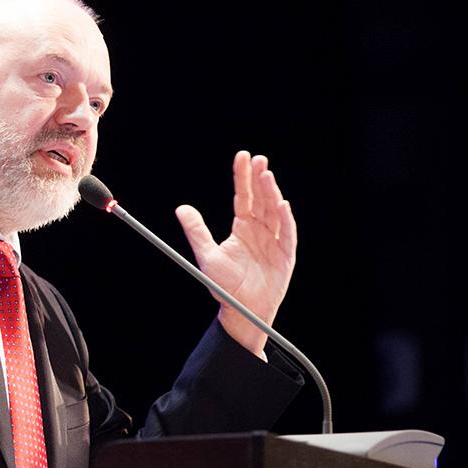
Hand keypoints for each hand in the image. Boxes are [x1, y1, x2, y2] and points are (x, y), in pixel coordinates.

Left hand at [176, 151, 296, 357]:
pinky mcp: (285, 255)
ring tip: (266, 175)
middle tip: (258, 159)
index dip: (242, 177)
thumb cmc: (225, 285)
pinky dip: (284, 219)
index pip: (243, 197)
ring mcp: (274, 241)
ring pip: (274, 212)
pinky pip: (286, 234)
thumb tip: (181, 208)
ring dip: (271, 193)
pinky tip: (281, 204)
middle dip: (259, 179)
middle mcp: (259, 230)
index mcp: (242, 228)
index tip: (241, 156)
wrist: (241, 311)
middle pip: (260, 199)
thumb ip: (197, 231)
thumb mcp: (207, 256)